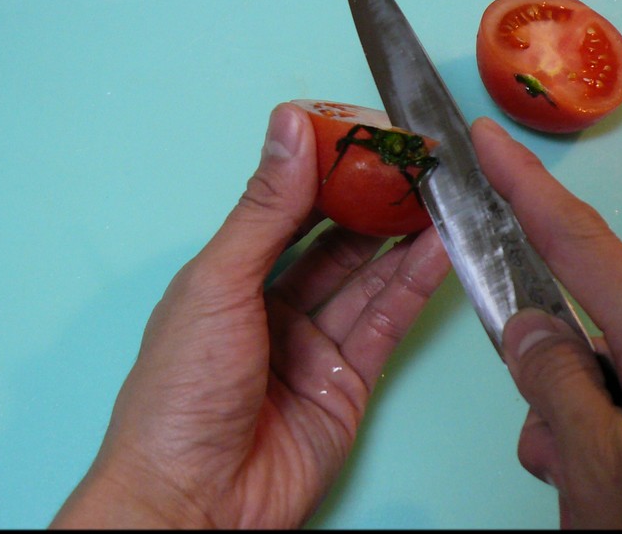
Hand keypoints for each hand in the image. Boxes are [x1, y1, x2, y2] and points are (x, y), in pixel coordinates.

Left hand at [50, 103, 450, 528]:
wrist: (195, 500)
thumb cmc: (181, 391)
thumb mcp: (219, 283)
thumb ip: (266, 209)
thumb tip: (289, 126)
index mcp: (231, 277)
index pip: (289, 210)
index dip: (328, 173)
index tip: (366, 137)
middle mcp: (275, 306)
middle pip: (336, 243)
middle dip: (375, 205)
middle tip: (414, 167)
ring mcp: (315, 344)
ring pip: (369, 279)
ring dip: (405, 239)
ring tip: (440, 198)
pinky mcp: (349, 380)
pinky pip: (386, 322)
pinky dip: (415, 286)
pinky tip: (438, 250)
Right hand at [471, 117, 621, 528]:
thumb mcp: (597, 472)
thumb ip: (552, 385)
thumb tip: (530, 327)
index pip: (581, 243)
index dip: (526, 185)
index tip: (491, 141)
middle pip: (593, 329)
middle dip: (554, 379)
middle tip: (555, 453)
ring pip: (616, 371)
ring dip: (585, 419)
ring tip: (595, 487)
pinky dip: (619, 428)